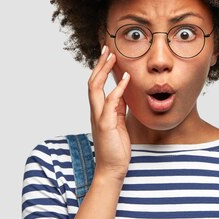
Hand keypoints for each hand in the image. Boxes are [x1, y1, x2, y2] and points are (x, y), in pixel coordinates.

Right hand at [87, 45, 130, 182]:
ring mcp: (99, 118)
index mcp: (99, 111)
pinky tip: (126, 79)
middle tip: (107, 49)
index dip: (100, 69)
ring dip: (104, 71)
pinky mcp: (106, 125)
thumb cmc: (116, 149)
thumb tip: (123, 94)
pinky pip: (111, 103)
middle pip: (92, 82)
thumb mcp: (119, 124)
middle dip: (99, 64)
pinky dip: (118, 89)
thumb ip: (118, 109)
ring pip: (95, 88)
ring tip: (112, 57)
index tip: (107, 55)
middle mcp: (96, 112)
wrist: (112, 170)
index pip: (96, 85)